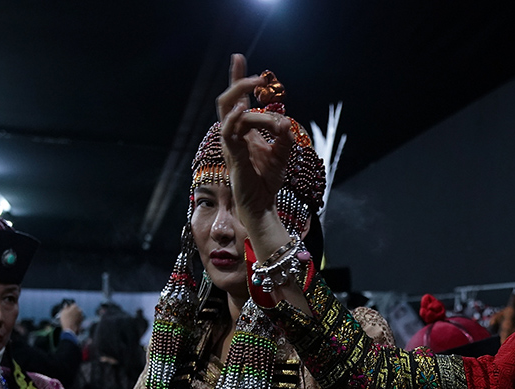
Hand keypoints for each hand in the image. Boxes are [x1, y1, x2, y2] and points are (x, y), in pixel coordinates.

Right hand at [58, 302, 83, 334]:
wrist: (70, 329)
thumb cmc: (65, 320)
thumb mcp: (63, 312)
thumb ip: (65, 307)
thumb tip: (66, 305)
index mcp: (75, 307)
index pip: (73, 304)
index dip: (70, 307)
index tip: (67, 309)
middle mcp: (79, 310)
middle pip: (76, 309)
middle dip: (73, 311)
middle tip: (69, 314)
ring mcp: (81, 315)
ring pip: (78, 313)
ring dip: (75, 315)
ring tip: (71, 318)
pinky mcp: (82, 320)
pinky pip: (79, 318)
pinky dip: (77, 318)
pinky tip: (73, 321)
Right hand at [216, 53, 294, 243]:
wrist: (262, 204)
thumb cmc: (268, 180)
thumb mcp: (283, 154)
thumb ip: (285, 138)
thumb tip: (286, 123)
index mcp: (245, 130)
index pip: (239, 100)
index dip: (238, 78)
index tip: (239, 57)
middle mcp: (235, 134)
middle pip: (228, 100)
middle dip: (240, 82)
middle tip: (260, 76)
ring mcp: (231, 143)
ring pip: (233, 112)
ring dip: (246, 98)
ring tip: (259, 88)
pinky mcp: (232, 155)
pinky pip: (229, 132)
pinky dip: (234, 119)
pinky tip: (243, 110)